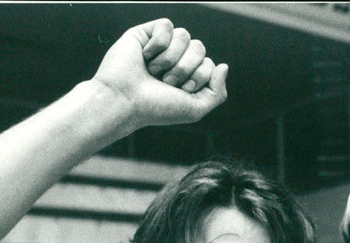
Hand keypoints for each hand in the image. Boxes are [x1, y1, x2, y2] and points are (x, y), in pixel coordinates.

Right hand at [92, 18, 226, 129]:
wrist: (125, 101)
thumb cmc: (157, 107)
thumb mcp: (195, 109)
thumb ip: (218, 92)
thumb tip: (224, 65)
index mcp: (189, 75)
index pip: (210, 64)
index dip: (198, 78)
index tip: (179, 91)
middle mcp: (176, 59)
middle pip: (200, 48)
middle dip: (185, 68)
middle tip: (165, 82)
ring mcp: (161, 46)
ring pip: (185, 35)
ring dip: (171, 58)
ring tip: (154, 71)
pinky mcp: (145, 33)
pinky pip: (167, 26)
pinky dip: (158, 43)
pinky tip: (145, 56)